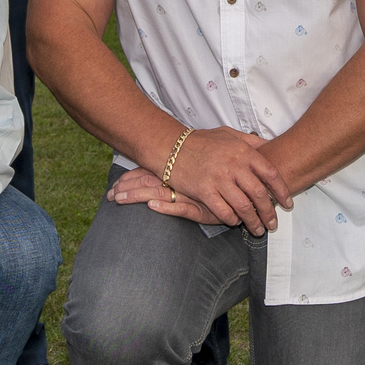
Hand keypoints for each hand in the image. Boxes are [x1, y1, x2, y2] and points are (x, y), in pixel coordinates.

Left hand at [110, 167, 224, 223]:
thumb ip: (197, 156)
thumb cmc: (232, 164)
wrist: (256, 174)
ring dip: (136, 196)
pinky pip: (182, 208)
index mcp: (180, 169)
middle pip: (148, 182)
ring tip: (118, 199)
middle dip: (127, 189)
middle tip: (109, 196)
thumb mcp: (211, 161)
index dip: (131, 178)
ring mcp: (191, 193)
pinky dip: (166, 206)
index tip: (116, 184)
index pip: (150, 172)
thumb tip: (191, 156)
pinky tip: (152, 206)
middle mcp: (183, 179)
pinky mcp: (203, 208)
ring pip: (159, 193)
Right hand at [158, 125, 286, 235]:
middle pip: (259, 194)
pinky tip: (235, 222)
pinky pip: (223, 211)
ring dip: (253, 221)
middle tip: (273, 223)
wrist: (172, 147)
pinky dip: (232, 219)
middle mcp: (234, 166)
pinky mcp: (204, 191)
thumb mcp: (229, 134)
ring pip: (243, 206)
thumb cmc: (201, 141)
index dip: (282, 191)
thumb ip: (251, 141)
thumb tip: (270, 145)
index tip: (287, 202)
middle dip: (269, 212)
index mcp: (243, 152)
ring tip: (258, 229)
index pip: (270, 174)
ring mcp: (219, 179)